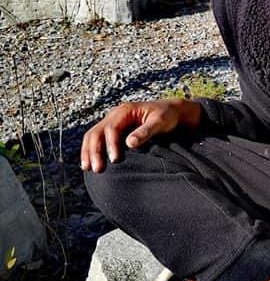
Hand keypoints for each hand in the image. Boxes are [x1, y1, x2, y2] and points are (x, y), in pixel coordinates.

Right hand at [80, 98, 201, 172]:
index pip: (111, 128)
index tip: (115, 160)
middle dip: (94, 151)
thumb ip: (145, 131)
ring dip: (88, 152)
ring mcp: (112, 122)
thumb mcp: (160, 122)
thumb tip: (129, 143)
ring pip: (92, 136)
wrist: (170, 112)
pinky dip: (91, 151)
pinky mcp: (113, 131)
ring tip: (88, 169)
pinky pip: (97, 140)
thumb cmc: (166, 116)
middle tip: (98, 169)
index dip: (111, 144)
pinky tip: (90, 164)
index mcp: (124, 111)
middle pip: (96, 132)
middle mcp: (114, 115)